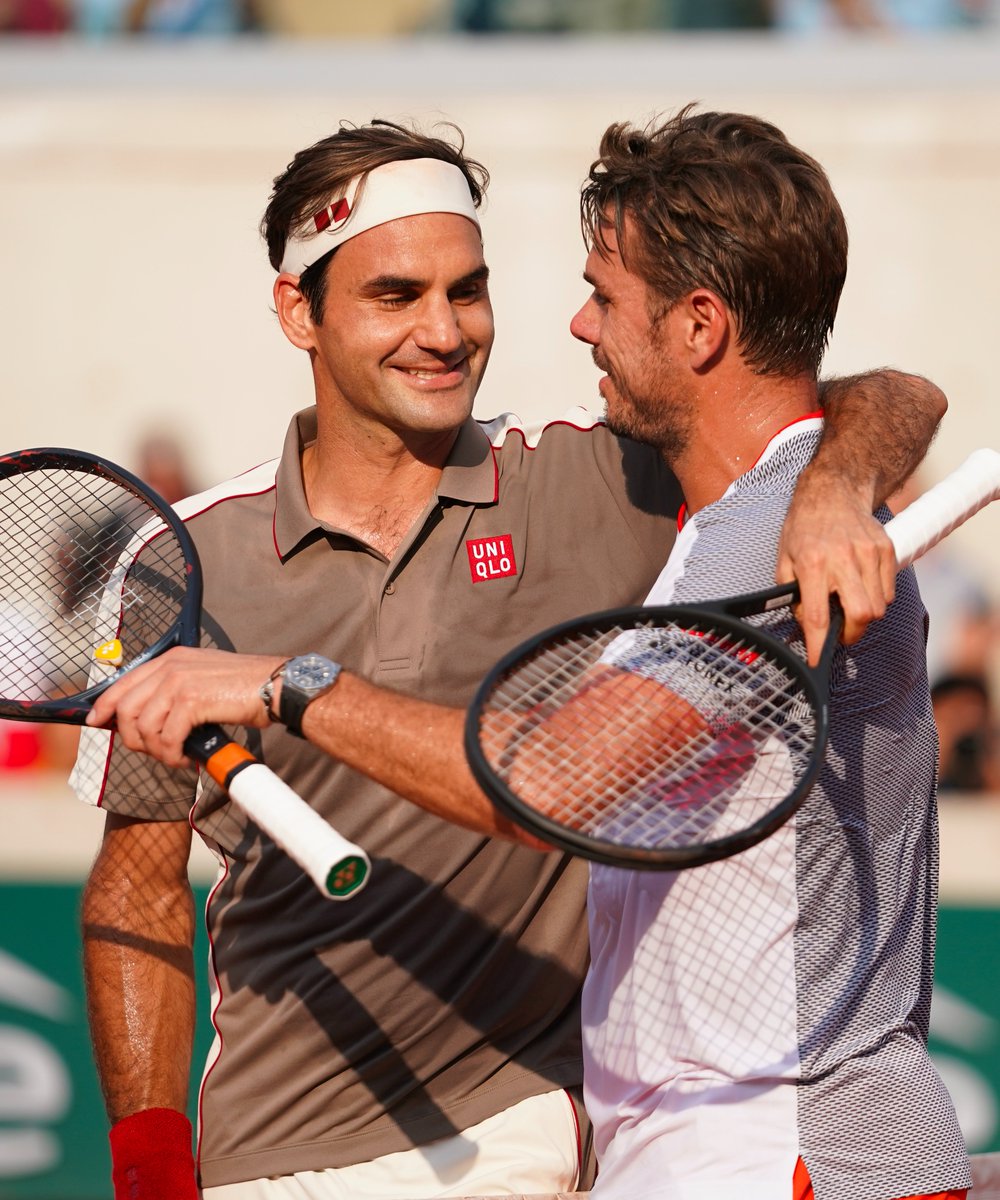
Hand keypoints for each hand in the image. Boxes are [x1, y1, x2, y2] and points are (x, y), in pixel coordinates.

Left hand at [86, 648, 285, 766]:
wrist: (277, 686)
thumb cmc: (247, 688)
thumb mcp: (204, 678)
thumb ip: (177, 690)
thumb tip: (152, 719)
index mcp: (172, 659)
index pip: (124, 683)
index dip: (105, 706)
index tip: (99, 723)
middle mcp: (171, 667)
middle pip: (126, 709)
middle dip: (134, 739)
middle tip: (155, 753)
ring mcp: (180, 682)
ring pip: (143, 727)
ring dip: (157, 752)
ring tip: (176, 757)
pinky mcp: (192, 701)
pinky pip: (166, 739)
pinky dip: (173, 756)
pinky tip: (188, 759)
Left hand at [777, 470, 896, 665]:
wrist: (834, 491)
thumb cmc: (804, 528)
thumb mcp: (784, 558)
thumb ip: (792, 593)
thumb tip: (804, 625)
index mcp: (812, 563)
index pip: (817, 614)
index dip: (817, 644)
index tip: (816, 661)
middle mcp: (843, 559)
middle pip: (861, 615)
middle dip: (851, 633)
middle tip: (840, 633)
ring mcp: (869, 554)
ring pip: (878, 607)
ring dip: (864, 616)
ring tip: (848, 604)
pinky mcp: (886, 550)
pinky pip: (889, 591)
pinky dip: (877, 598)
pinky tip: (861, 587)